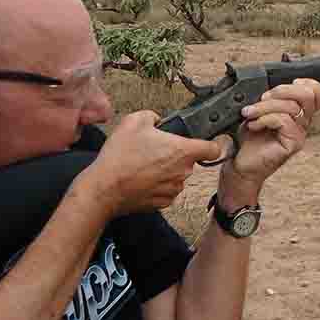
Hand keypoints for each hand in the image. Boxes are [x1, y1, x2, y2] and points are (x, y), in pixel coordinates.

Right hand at [79, 110, 222, 218]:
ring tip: (143, 165)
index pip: (214, 148)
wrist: (104, 188)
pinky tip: (140, 178)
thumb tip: (157, 120)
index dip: (210, 144)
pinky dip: (156, 185)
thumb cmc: (120, 157)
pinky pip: (165, 190)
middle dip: (175, 155)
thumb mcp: (134, 121)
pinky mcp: (163, 202)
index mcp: (183, 151)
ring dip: (165, 170)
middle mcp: (183, 172)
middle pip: (189, 161)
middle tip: (154, 150)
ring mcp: (174, 189)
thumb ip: (153, 116)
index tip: (203, 143)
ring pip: (176, 176)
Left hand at [219, 78, 319, 202]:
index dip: (309, 83)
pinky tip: (254, 125)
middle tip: (263, 98)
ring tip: (249, 114)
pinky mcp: (293, 144)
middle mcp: (302, 122)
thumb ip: (270, 98)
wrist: (242, 163)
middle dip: (282, 91)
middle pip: (307, 95)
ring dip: (264, 107)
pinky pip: (284, 121)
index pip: (318, 94)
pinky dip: (264, 119)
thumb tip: (266, 84)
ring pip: (291, 107)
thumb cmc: (250, 139)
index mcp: (298, 112)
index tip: (291, 83)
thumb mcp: (259, 111)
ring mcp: (299, 134)